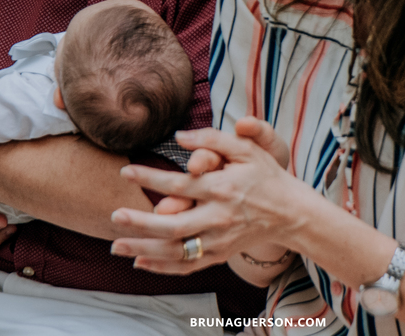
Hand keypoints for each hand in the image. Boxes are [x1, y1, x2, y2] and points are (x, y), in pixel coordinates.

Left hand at [109, 127, 302, 274]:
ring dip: (144, 250)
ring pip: (176, 251)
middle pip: (172, 225)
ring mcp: (219, 241)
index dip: (149, 178)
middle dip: (140, 223)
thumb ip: (213, 139)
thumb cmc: (266, 175)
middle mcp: (218, 218)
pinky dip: (163, 267)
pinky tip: (140, 262)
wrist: (291, 212)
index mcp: (222, 189)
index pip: (178, 184)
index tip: (125, 172)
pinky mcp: (220, 255)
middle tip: (114, 216)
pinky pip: (188, 266)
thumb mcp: (246, 149)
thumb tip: (179, 136)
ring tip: (116, 246)